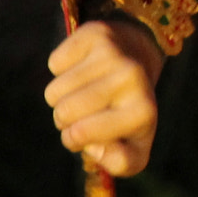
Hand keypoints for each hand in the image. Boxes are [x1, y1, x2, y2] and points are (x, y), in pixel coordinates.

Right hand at [45, 20, 165, 175]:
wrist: (141, 58)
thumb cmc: (131, 109)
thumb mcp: (135, 144)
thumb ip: (122, 163)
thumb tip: (96, 150)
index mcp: (143, 111)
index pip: (80, 135)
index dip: (74, 139)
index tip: (88, 134)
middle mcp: (131, 79)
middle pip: (63, 112)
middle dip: (64, 119)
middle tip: (84, 112)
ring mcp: (113, 54)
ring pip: (54, 90)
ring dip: (61, 96)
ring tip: (85, 91)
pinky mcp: (95, 34)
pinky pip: (55, 64)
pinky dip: (62, 69)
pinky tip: (84, 68)